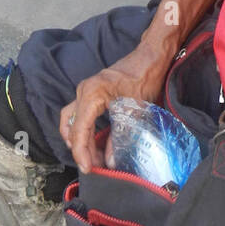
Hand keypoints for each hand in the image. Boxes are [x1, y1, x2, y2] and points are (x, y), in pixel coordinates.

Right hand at [60, 43, 171, 173]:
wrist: (152, 57)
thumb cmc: (145, 78)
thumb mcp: (135, 111)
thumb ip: (120, 138)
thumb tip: (110, 161)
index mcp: (92, 95)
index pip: (79, 130)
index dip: (81, 153)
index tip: (88, 169)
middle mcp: (84, 91)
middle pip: (72, 127)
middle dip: (81, 149)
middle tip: (93, 166)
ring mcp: (86, 90)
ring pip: (72, 120)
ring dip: (79, 139)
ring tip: (92, 157)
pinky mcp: (92, 91)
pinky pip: (79, 113)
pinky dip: (83, 129)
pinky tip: (94, 141)